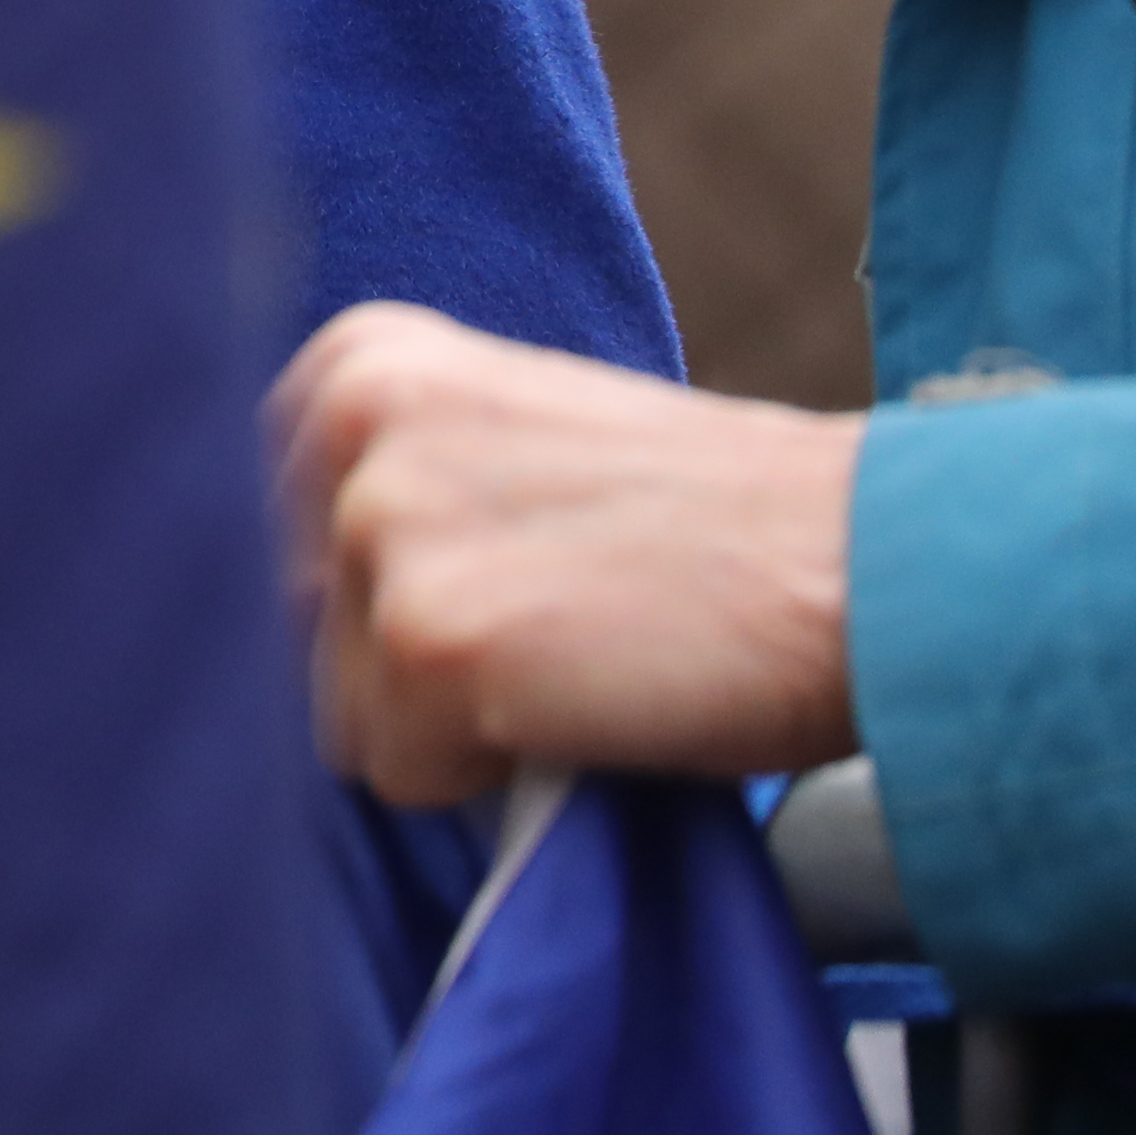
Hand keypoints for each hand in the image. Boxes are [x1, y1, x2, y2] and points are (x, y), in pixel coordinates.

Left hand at [269, 299, 861, 806]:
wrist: (878, 568)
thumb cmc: (708, 532)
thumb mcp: (513, 447)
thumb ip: (389, 486)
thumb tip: (256, 595)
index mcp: (359, 360)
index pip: (257, 536)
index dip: (362, 599)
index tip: (472, 588)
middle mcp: (349, 420)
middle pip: (290, 629)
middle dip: (402, 664)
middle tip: (552, 629)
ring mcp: (382, 526)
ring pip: (341, 710)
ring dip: (449, 722)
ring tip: (579, 660)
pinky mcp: (427, 639)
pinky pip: (400, 772)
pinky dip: (490, 774)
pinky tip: (591, 705)